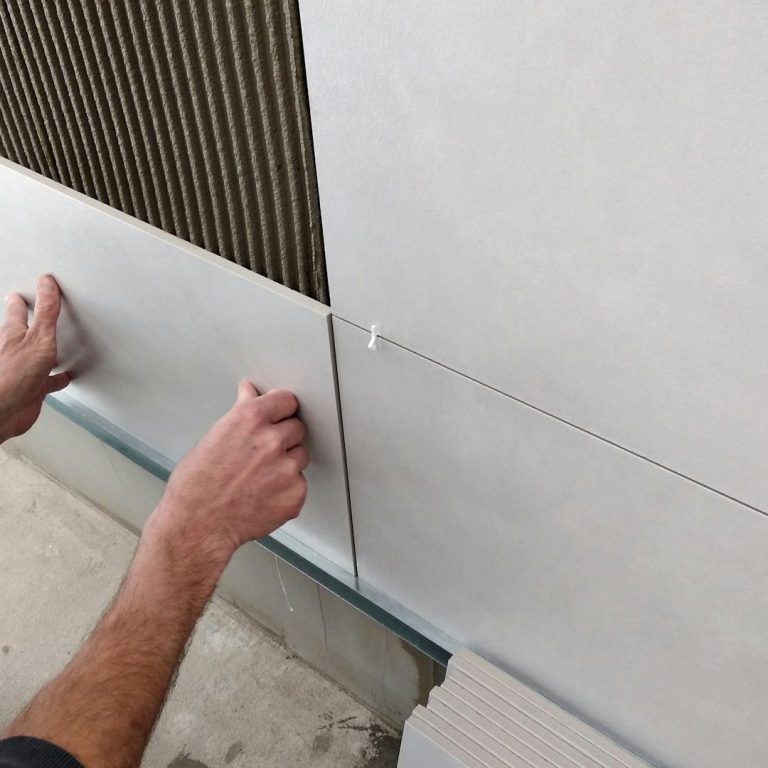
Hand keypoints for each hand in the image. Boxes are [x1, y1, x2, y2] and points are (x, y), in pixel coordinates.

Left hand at [0, 275, 70, 442]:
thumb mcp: (38, 337)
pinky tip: (62, 377)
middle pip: (23, 332)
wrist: (4, 410)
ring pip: (36, 356)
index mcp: (13, 334)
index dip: (21, 302)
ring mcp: (24, 370)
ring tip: (54, 343)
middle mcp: (15, 350)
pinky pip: (48, 380)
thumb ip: (46, 311)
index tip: (24, 294)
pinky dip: (57, 378)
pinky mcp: (32, 388)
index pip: (17, 312)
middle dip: (28, 323)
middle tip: (33, 312)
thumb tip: (46, 283)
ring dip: (45, 351)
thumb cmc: (13, 375)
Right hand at [150, 381, 308, 564]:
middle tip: (262, 454)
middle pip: (297, 428)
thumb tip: (250, 392)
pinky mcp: (295, 493)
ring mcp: (286, 467)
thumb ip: (240, 413)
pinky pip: (300, 483)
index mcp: (250, 419)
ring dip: (287, 463)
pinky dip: (287, 489)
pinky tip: (264, 495)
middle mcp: (271, 440)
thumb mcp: (214, 437)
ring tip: (260, 477)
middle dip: (284, 437)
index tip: (280, 414)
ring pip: (300, 456)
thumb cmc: (196, 486)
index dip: (281, 409)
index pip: (286, 400)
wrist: (197, 525)